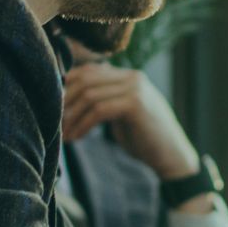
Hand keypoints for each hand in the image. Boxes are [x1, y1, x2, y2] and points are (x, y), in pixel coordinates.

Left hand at [61, 61, 197, 179]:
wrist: (171, 156)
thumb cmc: (145, 137)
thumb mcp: (122, 113)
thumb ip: (105, 99)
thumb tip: (72, 95)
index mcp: (128, 76)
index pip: (89, 70)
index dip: (68, 86)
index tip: (56, 107)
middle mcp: (132, 77)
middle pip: (86, 80)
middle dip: (66, 102)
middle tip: (56, 123)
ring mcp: (135, 89)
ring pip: (90, 95)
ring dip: (72, 117)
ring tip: (64, 134)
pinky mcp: (135, 105)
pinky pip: (99, 110)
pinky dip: (82, 125)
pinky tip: (76, 138)